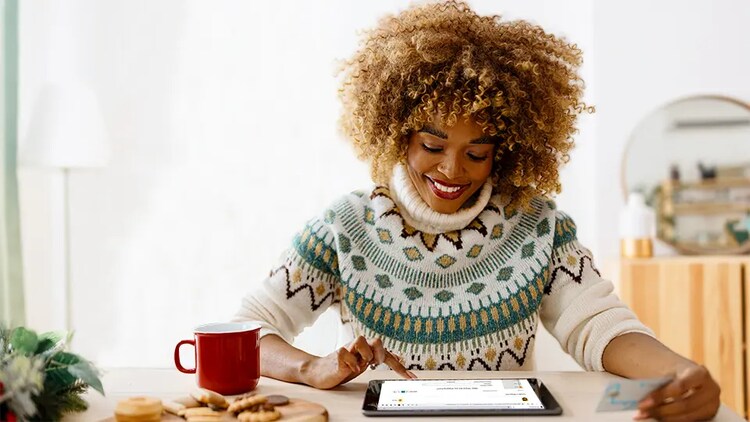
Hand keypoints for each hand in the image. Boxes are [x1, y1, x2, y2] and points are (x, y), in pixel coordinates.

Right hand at [300, 335, 416, 389]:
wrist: (319, 371)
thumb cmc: (343, 366)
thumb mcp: (363, 364)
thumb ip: (377, 358)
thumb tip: (396, 356)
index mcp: (367, 349)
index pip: (387, 354)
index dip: (400, 367)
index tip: (411, 378)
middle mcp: (359, 346)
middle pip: (377, 340)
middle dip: (379, 354)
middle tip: (373, 364)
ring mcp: (348, 348)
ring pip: (361, 341)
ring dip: (363, 357)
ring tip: (357, 366)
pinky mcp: (337, 354)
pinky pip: (345, 353)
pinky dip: (349, 363)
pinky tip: (347, 368)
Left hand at [635, 364, 720, 420]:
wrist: (687, 374)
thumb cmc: (673, 373)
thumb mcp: (667, 371)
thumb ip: (657, 381)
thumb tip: (633, 392)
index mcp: (700, 373)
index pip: (681, 386)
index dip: (660, 396)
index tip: (642, 403)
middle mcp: (711, 389)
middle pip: (684, 405)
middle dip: (660, 410)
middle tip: (641, 411)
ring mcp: (712, 404)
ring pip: (687, 417)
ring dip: (664, 417)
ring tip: (646, 415)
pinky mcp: (709, 415)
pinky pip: (688, 421)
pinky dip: (671, 420)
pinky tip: (658, 417)